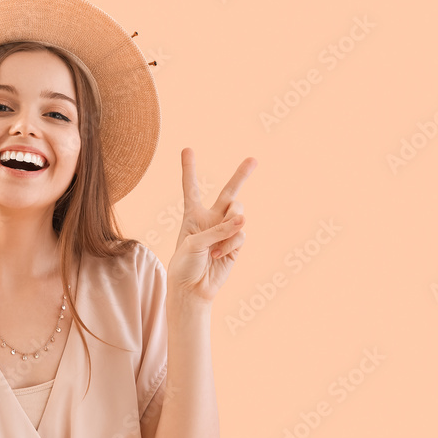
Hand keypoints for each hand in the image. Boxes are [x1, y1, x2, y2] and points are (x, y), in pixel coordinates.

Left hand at [168, 149, 256, 302]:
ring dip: (231, 224)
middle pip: (229, 192)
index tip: (187, 149)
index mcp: (192, 214)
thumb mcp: (193, 243)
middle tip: (253, 159)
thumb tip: (243, 220)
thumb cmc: (184, 264)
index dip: (189, 169)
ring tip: (218, 240)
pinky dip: (230, 244)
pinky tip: (218, 255)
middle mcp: (211, 219)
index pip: (191, 188)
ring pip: (238, 214)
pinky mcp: (236, 244)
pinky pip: (240, 235)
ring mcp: (225, 231)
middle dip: (241, 175)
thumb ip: (217, 229)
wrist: (192, 289)